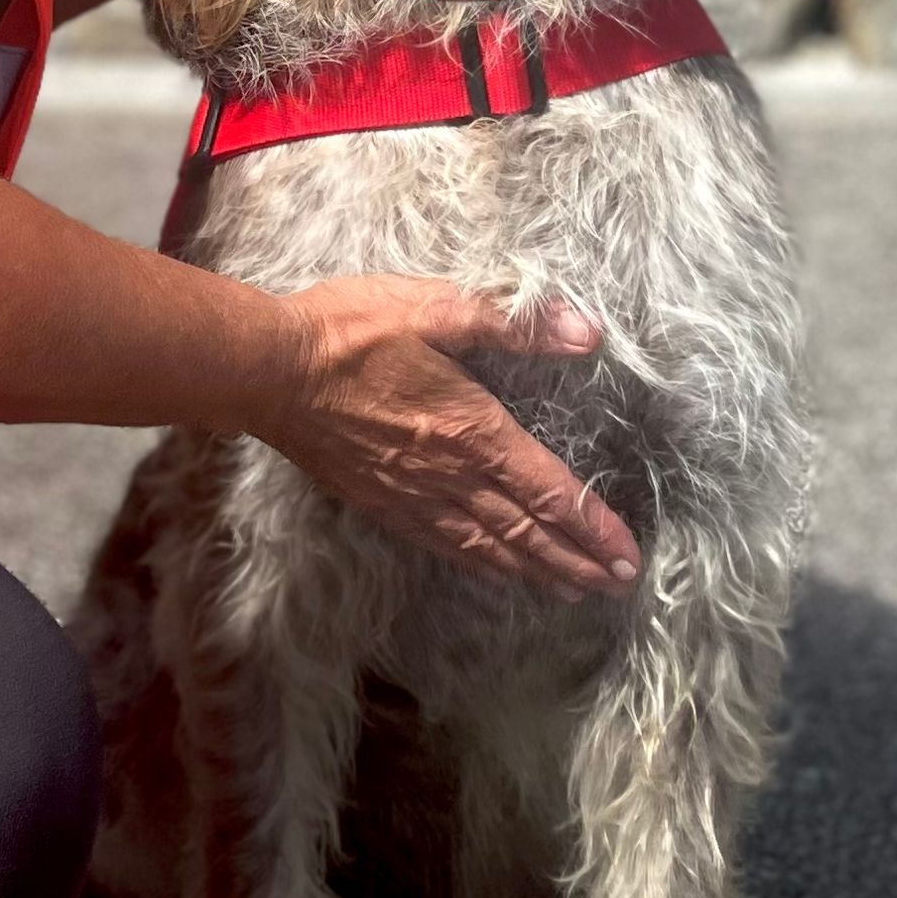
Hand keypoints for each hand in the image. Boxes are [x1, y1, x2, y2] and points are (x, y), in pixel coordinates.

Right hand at [251, 275, 640, 600]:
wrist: (269, 370)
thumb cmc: (351, 330)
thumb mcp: (435, 306)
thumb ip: (512, 323)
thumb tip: (585, 331)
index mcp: (471, 429)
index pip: (547, 490)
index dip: (592, 526)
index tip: (627, 556)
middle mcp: (449, 476)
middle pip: (526, 531)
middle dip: (577, 561)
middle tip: (617, 586)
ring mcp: (413, 496)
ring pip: (489, 547)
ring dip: (537, 571)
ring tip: (574, 591)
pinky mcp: (382, 502)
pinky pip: (446, 545)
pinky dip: (484, 565)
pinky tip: (498, 570)